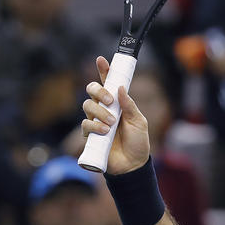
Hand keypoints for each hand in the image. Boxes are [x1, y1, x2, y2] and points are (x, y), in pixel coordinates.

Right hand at [81, 56, 150, 173]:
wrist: (132, 165)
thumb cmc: (138, 142)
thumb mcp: (139, 122)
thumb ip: (129, 105)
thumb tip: (119, 88)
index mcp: (118, 103)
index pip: (109, 83)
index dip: (104, 71)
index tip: (101, 60)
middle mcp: (105, 109)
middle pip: (92, 90)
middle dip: (98, 91)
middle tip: (109, 101)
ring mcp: (96, 121)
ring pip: (87, 105)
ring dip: (99, 112)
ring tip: (111, 123)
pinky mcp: (90, 134)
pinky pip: (85, 124)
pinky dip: (94, 126)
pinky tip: (104, 131)